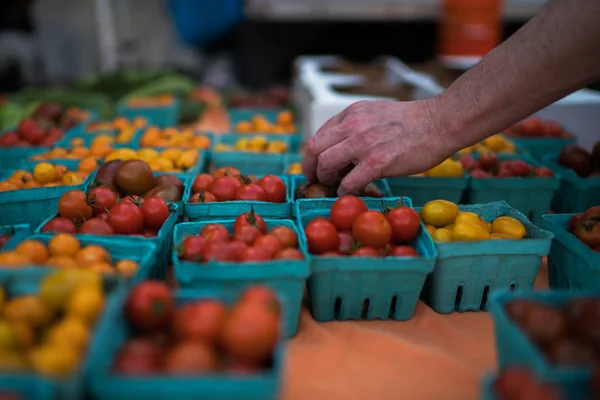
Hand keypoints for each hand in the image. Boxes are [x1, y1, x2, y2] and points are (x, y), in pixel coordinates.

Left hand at [302, 99, 454, 195]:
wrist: (441, 122)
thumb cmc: (413, 122)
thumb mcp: (377, 113)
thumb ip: (357, 126)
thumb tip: (342, 148)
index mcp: (352, 113)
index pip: (319, 134)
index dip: (313, 154)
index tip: (315, 166)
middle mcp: (353, 125)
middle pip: (313, 149)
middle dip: (310, 169)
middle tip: (316, 180)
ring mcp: (363, 144)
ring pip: (325, 165)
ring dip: (325, 180)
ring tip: (334, 186)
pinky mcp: (377, 162)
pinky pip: (349, 182)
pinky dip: (345, 191)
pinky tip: (352, 192)